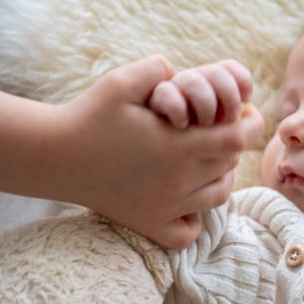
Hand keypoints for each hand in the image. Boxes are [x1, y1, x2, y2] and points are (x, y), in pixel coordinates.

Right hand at [58, 56, 263, 247]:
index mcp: (179, 146)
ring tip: (204, 160)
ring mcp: (166, 206)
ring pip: (218, 195)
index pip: (238, 138)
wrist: (54, 155)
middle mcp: (179, 180)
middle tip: (214, 130)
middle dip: (230, 144)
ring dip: (219, 175)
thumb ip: (160, 70)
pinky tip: (184, 199)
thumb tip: (187, 74)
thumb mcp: (123, 81)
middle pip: (229, 164)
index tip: (243, 115)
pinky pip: (188, 233)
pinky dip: (194, 219)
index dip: (249, 124)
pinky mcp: (149, 223)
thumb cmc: (89, 115)